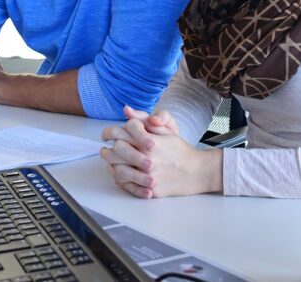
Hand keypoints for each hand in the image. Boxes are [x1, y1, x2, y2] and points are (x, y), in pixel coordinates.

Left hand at [100, 106, 221, 197]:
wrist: (196, 171)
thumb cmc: (179, 150)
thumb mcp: (166, 130)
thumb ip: (144, 120)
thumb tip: (126, 110)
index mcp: (150, 141)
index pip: (121, 132)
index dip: (110, 132)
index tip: (106, 135)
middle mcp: (147, 157)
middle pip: (116, 150)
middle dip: (107, 148)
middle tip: (104, 148)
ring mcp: (148, 175)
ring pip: (118, 169)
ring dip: (110, 165)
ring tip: (109, 161)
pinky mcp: (150, 189)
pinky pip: (127, 186)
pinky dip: (119, 180)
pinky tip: (117, 174)